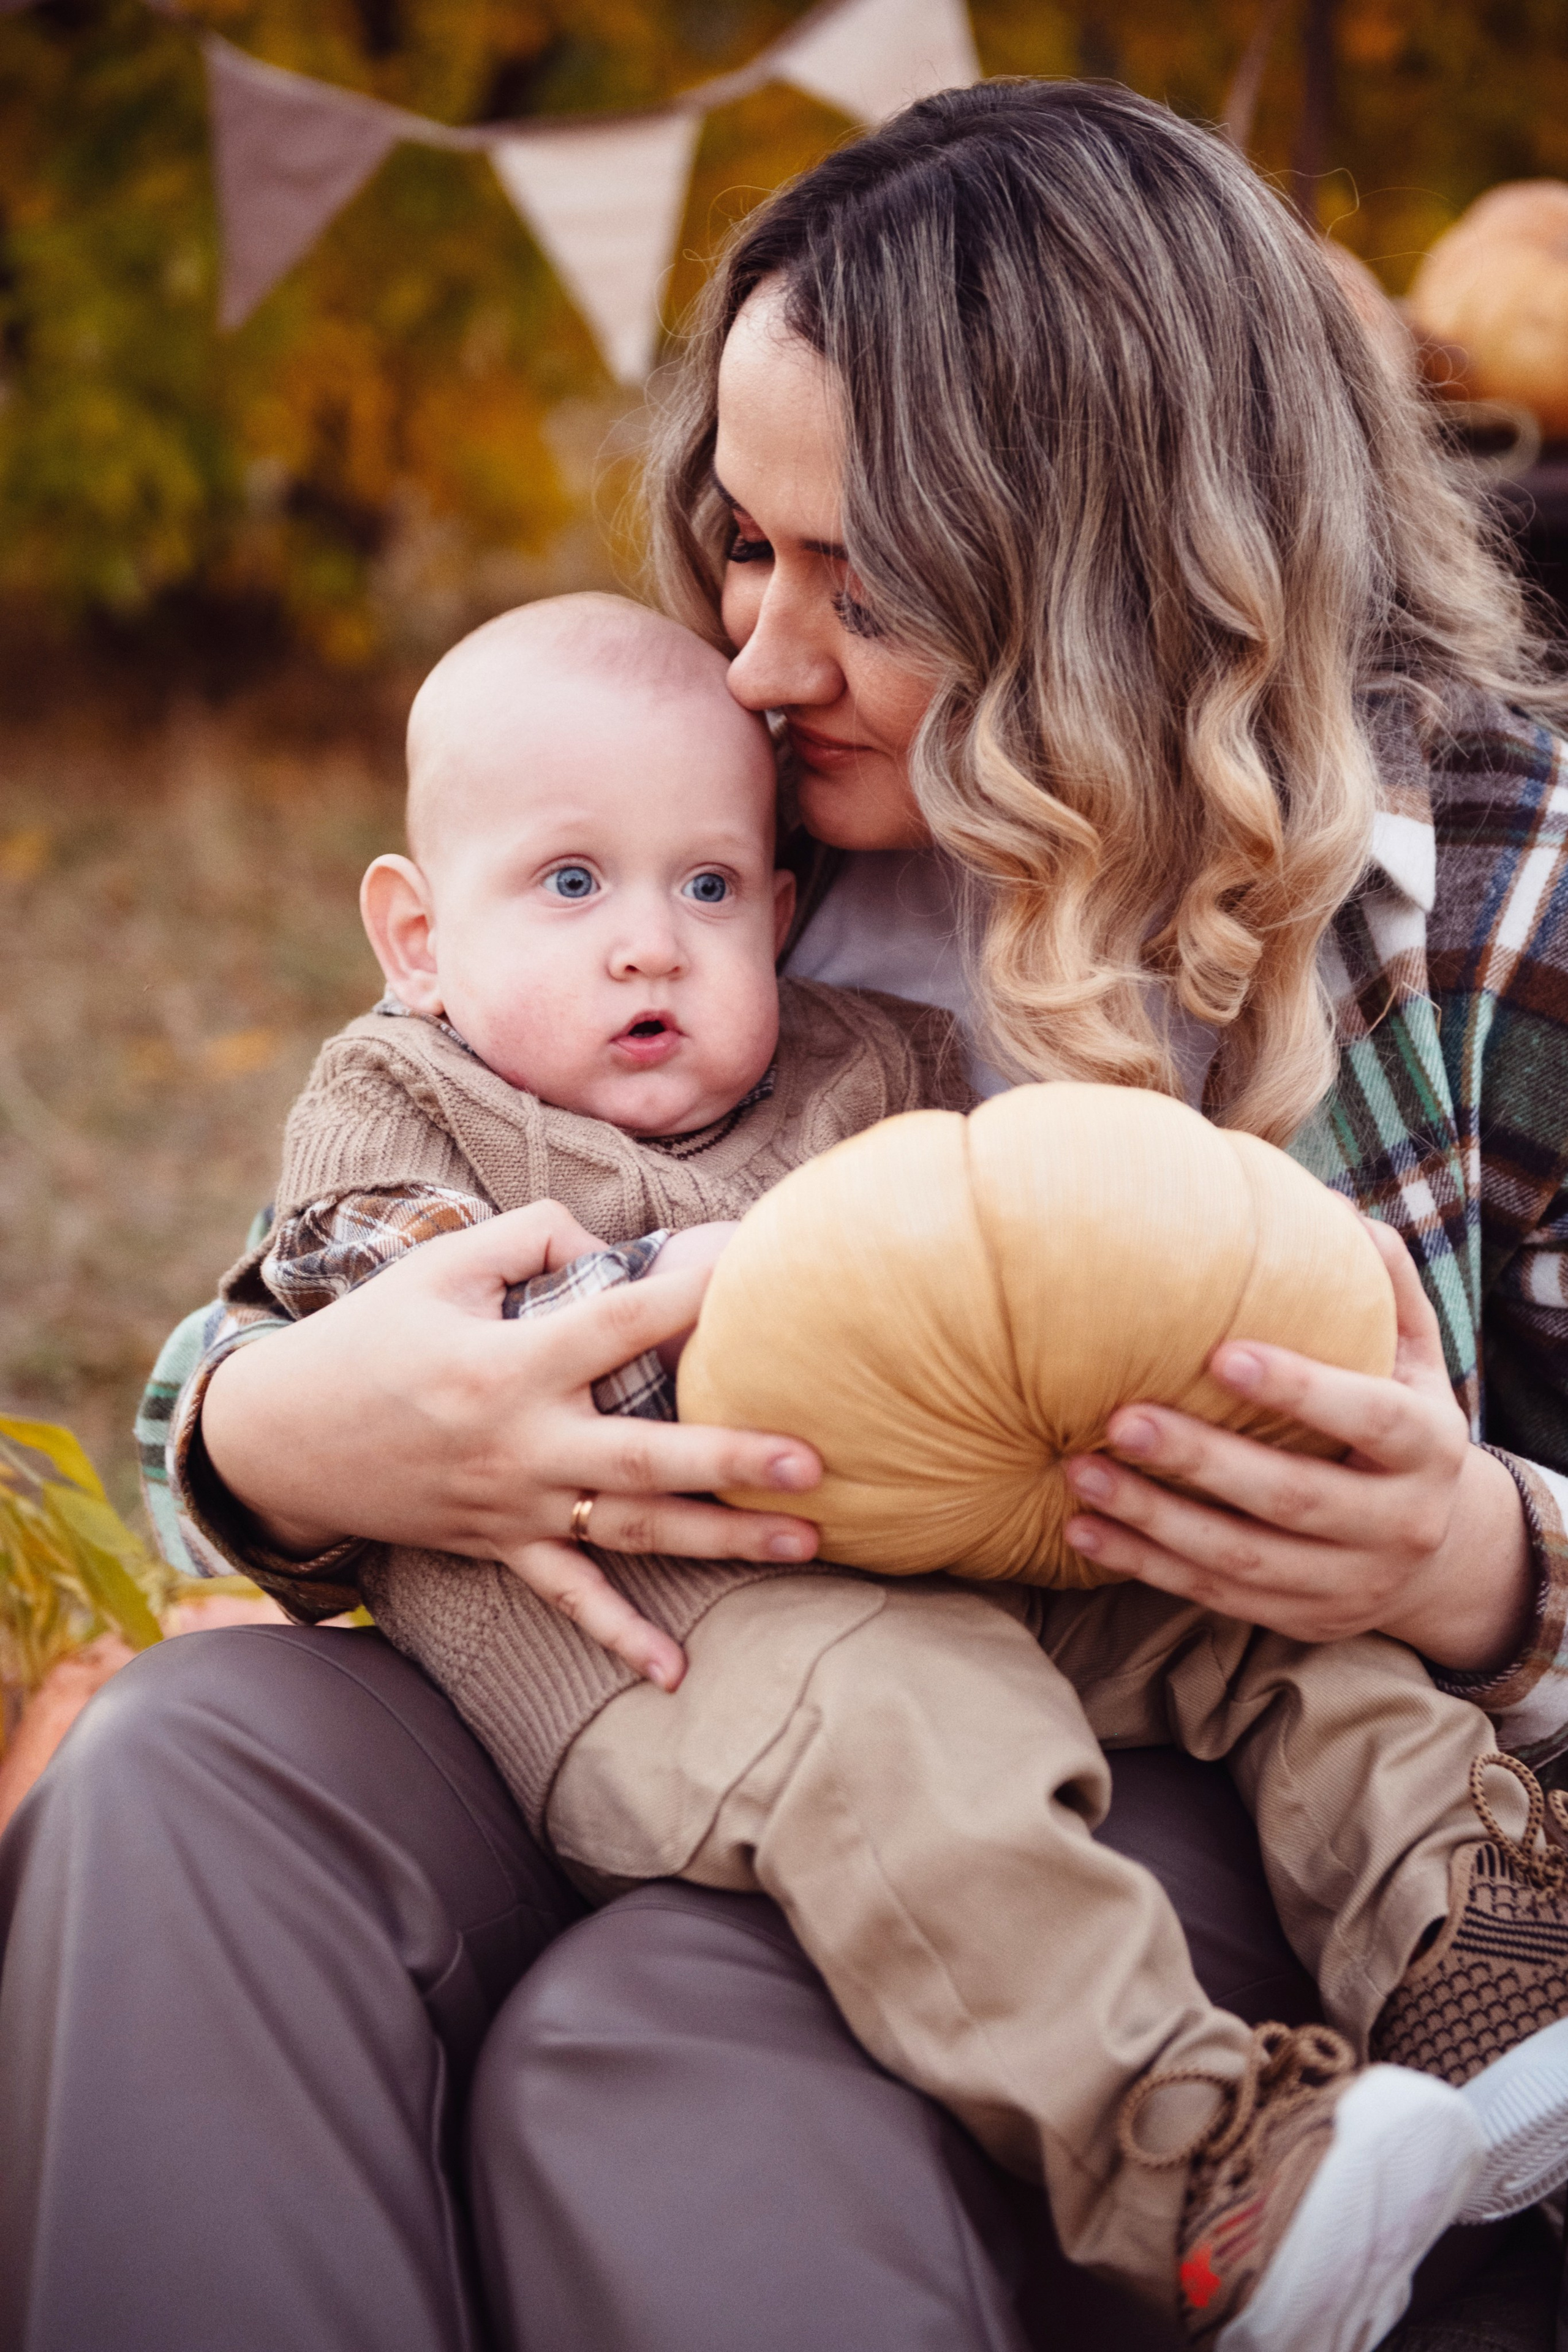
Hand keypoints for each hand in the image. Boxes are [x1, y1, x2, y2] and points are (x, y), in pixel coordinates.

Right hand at [202, 1202, 821, 1690]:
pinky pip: (566, 1598)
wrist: (284, 1437)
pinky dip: (617, 1636)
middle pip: (642, 1457)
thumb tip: (616, 1245)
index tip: (760, 1278)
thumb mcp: (439, 1264)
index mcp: (505, 1363)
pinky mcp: (500, 1546)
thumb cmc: (373, 1335)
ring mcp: (512, 1507)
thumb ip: (531, 1234)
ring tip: (805, 1543)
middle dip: (732, 1461)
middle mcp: (518, 1443)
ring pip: (629, 1531)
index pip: (618, 1323)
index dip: (690, 1295)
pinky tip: (674, 1672)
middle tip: (814, 1461)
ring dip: (719, 1542)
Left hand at [1061, 1220, 1532, 1670]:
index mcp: (1428, 1449)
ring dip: (1154, 1520)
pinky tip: (1083, 1531)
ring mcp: (1350, 1582)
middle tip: (1122, 1418)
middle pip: (1293, 1498)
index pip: (1369, 1419)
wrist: (1441, 1552)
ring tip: (1080, 1474)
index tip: (1222, 1355)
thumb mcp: (1414, 1355)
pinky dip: (1144, 1565)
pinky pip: (1214, 1594)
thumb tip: (1334, 1207)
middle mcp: (1399, 1524)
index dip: (1301, 1390)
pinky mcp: (1303, 1619)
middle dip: (1202, 1461)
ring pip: (1243, 1559)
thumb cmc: (1402, 1421)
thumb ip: (1384, 1284)